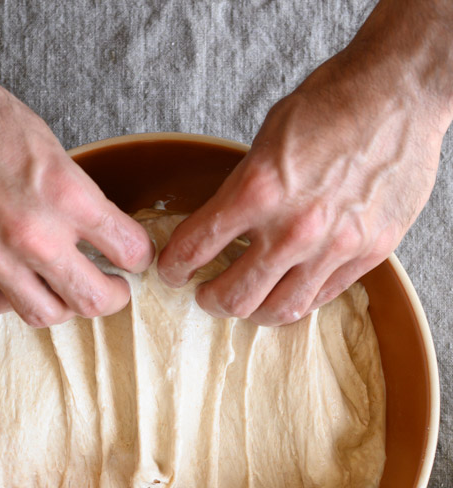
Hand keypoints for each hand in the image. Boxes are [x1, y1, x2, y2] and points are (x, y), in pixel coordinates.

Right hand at [0, 0, 153, 326]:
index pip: (128, 248)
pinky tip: (15, 283)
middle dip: (113, 296)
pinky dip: (11, 301)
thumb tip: (96, 228)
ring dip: (64, 305)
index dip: (138, 255)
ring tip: (64, 290)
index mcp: (64, 191)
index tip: (133, 255)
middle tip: (114, 288)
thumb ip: (73, 193)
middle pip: (94, 298)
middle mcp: (31, 231)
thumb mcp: (46, 144)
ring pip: (45, 314)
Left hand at [159, 0, 452, 325]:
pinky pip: (322, 296)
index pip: (195, 248)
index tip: (173, 270)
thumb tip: (219, 226)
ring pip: (278, 310)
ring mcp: (336, 245)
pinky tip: (284, 290)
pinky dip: (296, 299)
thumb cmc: (331, 105)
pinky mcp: (370, 251)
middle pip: (234, 297)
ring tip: (243, 300)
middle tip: (204, 293)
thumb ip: (241, 191)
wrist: (400, 91)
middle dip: (209, 299)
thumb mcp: (264, 142)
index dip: (174, 266)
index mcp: (257, 191)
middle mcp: (295, 227)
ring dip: (251, 311)